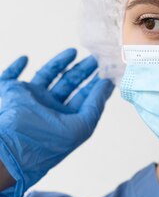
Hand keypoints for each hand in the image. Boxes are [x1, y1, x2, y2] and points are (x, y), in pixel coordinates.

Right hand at [0, 48, 114, 196]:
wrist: (12, 146)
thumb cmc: (48, 141)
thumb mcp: (82, 126)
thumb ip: (96, 106)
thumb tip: (107, 84)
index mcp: (66, 119)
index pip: (85, 98)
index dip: (96, 84)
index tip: (108, 70)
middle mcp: (50, 108)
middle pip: (69, 84)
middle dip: (82, 70)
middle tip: (95, 57)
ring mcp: (31, 99)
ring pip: (47, 75)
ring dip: (59, 63)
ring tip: (74, 51)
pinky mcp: (12, 92)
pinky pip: (11, 76)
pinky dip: (16, 67)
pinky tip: (25, 59)